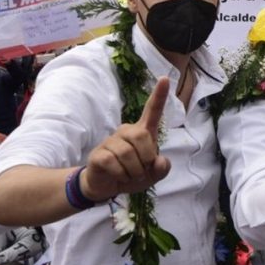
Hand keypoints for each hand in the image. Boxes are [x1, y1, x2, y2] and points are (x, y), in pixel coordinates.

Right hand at [80, 77, 170, 201]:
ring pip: (128, 153)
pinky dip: (121, 175)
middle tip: (142, 169)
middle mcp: (126, 131)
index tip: (165, 79)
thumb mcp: (152, 175)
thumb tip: (160, 161)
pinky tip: (118, 175)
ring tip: (130, 175)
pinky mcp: (98, 154)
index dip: (159, 96)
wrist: (107, 185)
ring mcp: (110, 141)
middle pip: (142, 136)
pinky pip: (113, 163)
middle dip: (146, 158)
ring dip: (134, 171)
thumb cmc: (132, 173)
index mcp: (143, 132)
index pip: (152, 111)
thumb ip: (162, 169)